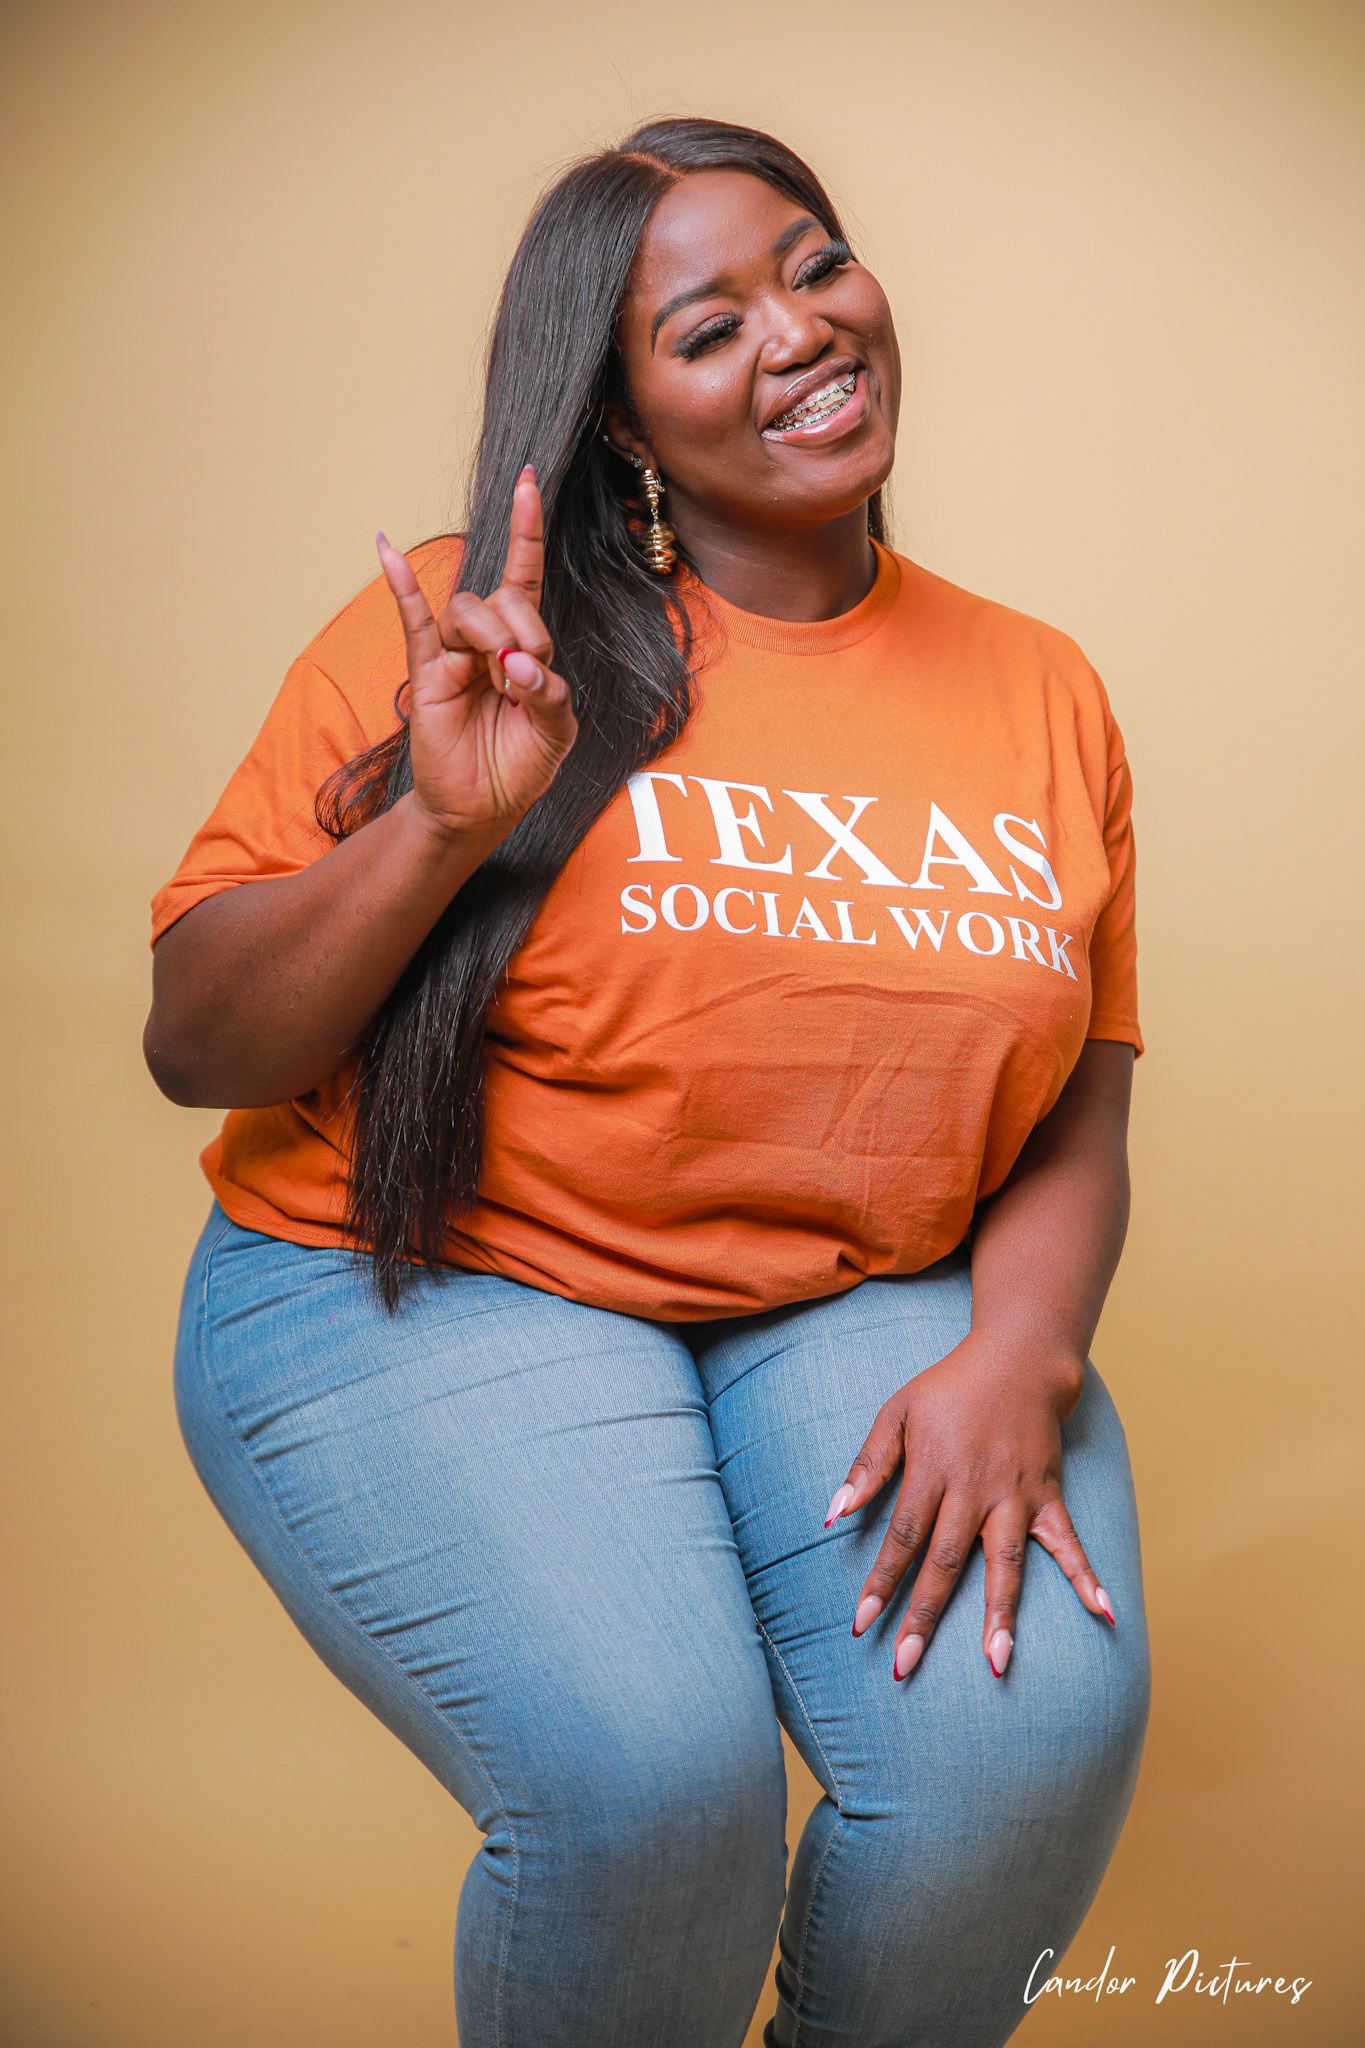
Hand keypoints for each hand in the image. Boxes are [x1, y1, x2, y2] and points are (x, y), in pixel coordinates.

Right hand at [375, 465, 577, 841]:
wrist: (481, 809)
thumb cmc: (520, 767)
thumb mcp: (557, 732)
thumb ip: (550, 693)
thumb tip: (519, 664)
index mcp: (525, 644)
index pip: (526, 576)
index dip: (527, 531)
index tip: (527, 482)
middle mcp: (488, 638)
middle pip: (505, 596)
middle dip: (525, 632)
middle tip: (525, 679)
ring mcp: (454, 653)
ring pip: (468, 609)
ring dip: (491, 639)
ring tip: (499, 682)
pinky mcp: (425, 672)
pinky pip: (412, 620)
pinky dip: (401, 584)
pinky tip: (387, 548)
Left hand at [827, 1330, 1115, 1680]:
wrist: (1018, 1358)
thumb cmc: (948, 1388)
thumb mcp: (895, 1412)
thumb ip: (868, 1465)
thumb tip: (833, 1513)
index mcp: (932, 1470)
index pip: (902, 1538)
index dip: (880, 1583)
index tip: (861, 1625)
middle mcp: (974, 1490)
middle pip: (946, 1562)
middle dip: (924, 1615)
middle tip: (906, 1664)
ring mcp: (1015, 1496)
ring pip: (1005, 1564)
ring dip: (1000, 1614)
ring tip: (997, 1664)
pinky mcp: (1047, 1496)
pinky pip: (1068, 1543)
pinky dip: (1087, 1577)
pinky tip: (1104, 1614)